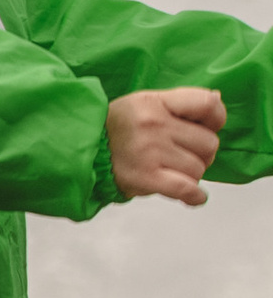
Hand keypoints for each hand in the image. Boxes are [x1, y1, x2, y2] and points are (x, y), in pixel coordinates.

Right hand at [107, 87, 224, 206]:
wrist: (79, 150)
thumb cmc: (113, 128)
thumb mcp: (143, 103)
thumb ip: (179, 103)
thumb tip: (218, 100)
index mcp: (153, 102)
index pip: (207, 105)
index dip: (216, 119)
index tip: (206, 127)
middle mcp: (153, 125)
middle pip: (209, 143)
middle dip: (200, 153)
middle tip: (180, 155)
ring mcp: (150, 152)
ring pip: (198, 169)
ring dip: (189, 174)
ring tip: (169, 170)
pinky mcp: (146, 177)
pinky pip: (186, 189)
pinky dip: (193, 195)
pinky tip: (192, 196)